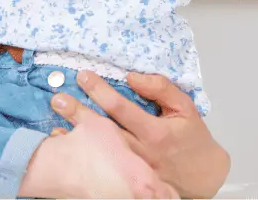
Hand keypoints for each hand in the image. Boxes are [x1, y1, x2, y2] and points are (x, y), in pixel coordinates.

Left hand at [51, 71, 229, 199]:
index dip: (101, 91)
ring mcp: (132, 169)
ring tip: (54, 127)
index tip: (84, 76)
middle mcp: (140, 152)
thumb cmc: (192, 138)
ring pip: (100, 153)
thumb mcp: (185, 107)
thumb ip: (161, 88)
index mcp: (154, 132)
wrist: (204, 176)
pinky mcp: (128, 180)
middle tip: (58, 99)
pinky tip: (68, 151)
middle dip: (79, 114)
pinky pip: (103, 170)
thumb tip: (133, 76)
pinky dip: (85, 160)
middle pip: (104, 131)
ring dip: (77, 140)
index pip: (122, 108)